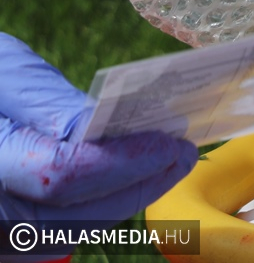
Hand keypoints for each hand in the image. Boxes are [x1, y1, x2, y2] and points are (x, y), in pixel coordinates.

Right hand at [0, 34, 197, 223]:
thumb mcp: (3, 71)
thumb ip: (54, 106)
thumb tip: (115, 129)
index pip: (63, 174)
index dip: (125, 161)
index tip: (171, 141)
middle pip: (73, 214)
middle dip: (138, 183)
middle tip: (184, 151)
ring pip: (67, 231)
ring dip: (122, 199)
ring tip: (165, 164)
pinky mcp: (0, 234)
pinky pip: (50, 233)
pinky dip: (92, 208)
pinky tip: (124, 179)